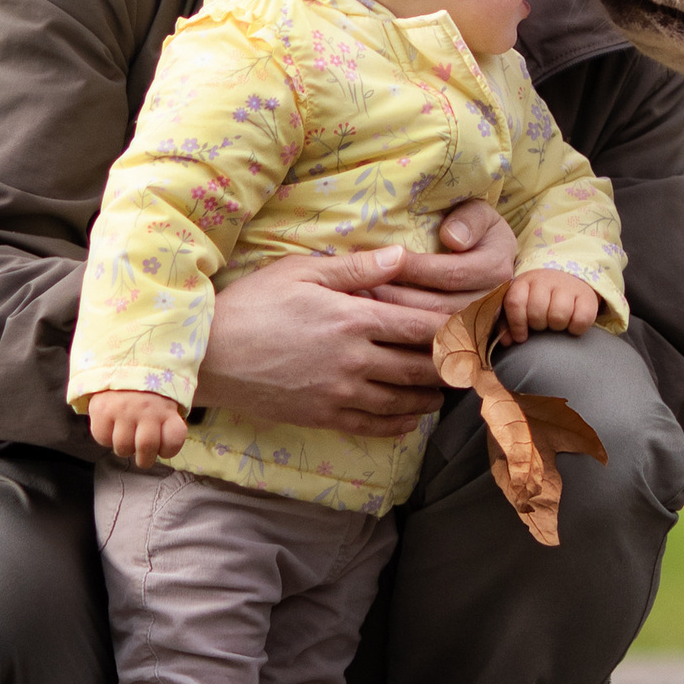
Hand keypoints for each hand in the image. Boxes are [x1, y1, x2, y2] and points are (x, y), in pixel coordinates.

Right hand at [87, 386, 187, 468]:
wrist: (121, 361)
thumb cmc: (147, 390)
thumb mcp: (166, 401)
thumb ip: (168, 421)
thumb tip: (164, 447)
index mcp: (166, 409)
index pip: (174, 439)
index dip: (169, 450)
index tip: (163, 447)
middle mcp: (146, 410)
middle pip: (146, 448)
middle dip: (145, 459)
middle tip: (142, 454)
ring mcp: (123, 410)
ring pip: (122, 447)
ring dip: (124, 448)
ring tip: (125, 436)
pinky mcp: (102, 409)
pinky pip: (102, 438)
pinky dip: (106, 437)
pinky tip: (111, 426)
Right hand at [195, 201, 518, 438]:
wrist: (207, 355)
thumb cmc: (252, 304)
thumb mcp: (301, 271)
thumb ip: (356, 268)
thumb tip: (402, 257)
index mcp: (352, 319)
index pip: (421, 327)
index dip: (456, 329)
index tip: (476, 327)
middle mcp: (353, 360)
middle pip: (421, 367)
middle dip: (452, 365)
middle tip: (474, 362)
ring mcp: (338, 393)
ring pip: (403, 400)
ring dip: (431, 396)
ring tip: (447, 388)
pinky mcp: (323, 416)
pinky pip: (374, 426)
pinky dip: (400, 423)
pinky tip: (411, 416)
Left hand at [498, 268, 600, 344]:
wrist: (569, 278)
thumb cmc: (539, 299)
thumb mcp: (521, 304)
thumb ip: (508, 323)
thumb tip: (506, 341)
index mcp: (525, 281)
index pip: (515, 302)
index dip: (516, 324)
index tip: (521, 337)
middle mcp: (545, 280)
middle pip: (537, 312)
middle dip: (538, 325)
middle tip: (542, 325)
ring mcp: (567, 286)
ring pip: (558, 315)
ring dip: (556, 326)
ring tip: (556, 324)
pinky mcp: (587, 296)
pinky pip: (581, 319)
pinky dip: (576, 328)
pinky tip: (572, 325)